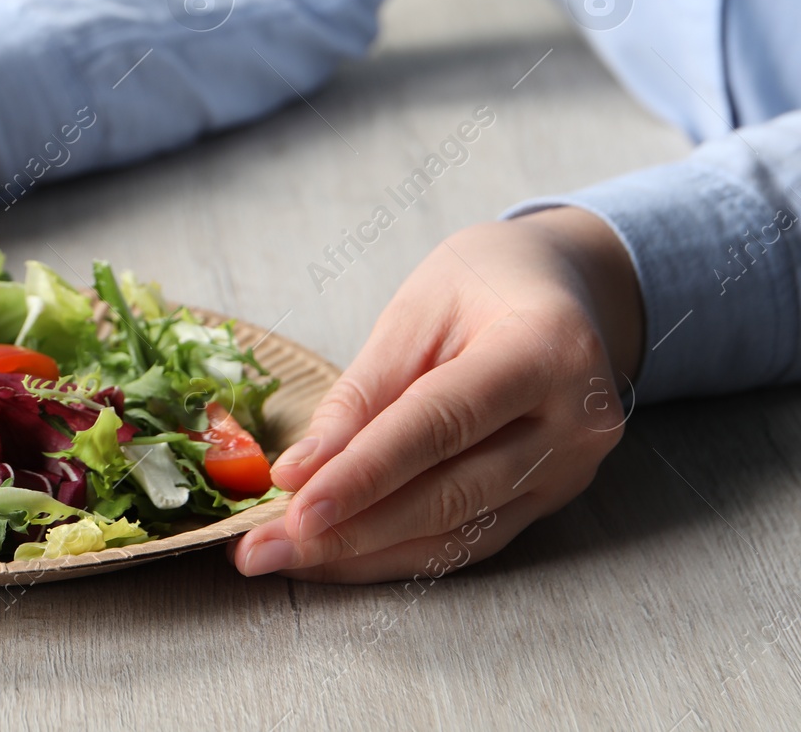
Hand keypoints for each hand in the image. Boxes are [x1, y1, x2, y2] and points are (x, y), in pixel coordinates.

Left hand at [233, 207, 642, 582]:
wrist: (563, 290)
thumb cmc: (482, 283)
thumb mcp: (417, 309)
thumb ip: (365, 392)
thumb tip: (302, 471)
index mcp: (547, 350)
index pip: (440, 425)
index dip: (364, 473)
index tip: (295, 505)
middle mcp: (575, 422)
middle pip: (449, 494)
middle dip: (348, 530)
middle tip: (263, 549)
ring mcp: (571, 470)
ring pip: (456, 533)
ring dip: (362, 554)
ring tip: (281, 556)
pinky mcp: (552, 498)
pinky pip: (466, 540)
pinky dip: (395, 553)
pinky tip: (333, 556)